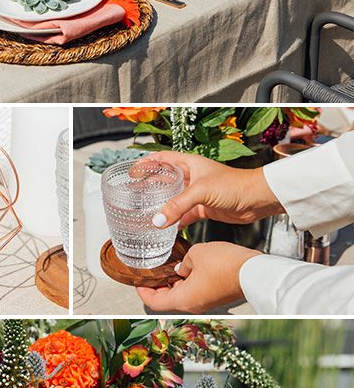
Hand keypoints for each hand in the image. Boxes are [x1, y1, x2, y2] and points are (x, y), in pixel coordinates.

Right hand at [129, 151, 282, 228]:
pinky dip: (175, 221)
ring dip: (162, 206)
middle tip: (134, 194)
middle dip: (150, 186)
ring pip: (173, 199)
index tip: (132, 172)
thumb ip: (178, 205)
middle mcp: (192, 177)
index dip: (146, 163)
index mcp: (190, 164)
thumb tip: (158, 220)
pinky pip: (184, 215)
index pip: (163, 159)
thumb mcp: (201, 191)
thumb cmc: (234, 185)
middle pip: (165, 180)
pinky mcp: (203, 208)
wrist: (255, 199)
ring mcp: (197, 193)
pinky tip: (166, 228)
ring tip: (145, 212)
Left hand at [137, 243, 255, 312]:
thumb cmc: (227, 265)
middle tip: (153, 270)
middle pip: (167, 299)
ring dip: (175, 281)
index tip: (139, 280)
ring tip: (169, 264)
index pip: (154, 302)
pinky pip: (195, 290)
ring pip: (182, 294)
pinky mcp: (214, 296)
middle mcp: (193, 305)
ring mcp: (205, 302)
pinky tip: (188, 264)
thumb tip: (183, 266)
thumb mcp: (197, 254)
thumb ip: (184, 261)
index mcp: (183, 299)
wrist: (253, 271)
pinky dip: (188, 280)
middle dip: (158, 284)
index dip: (143, 291)